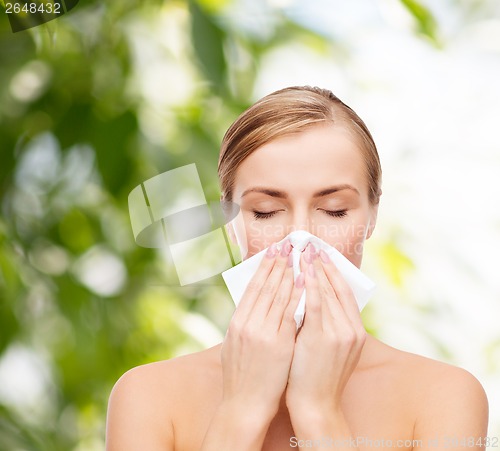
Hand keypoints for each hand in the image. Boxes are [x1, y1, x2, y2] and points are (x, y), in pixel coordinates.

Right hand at [220, 240, 304, 420]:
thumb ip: (246, 323)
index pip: (252, 288)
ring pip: (278, 295)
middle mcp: (247, 324)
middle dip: (277, 264)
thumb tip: (255, 305)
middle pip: (265, 287)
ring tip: (297, 256)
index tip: (272, 252)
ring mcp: (262, 333)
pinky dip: (297, 295)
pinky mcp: (278, 344)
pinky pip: (290, 313)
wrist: (243, 404)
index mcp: (236, 322)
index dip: (263, 268)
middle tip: (286, 245)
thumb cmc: (241, 376)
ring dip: (288, 273)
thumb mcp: (235, 345)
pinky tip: (304, 281)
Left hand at [286, 244, 366, 418]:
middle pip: (337, 288)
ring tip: (304, 250)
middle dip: (324, 264)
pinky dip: (310, 284)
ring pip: (327, 292)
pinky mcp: (322, 337)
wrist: (316, 406)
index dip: (334, 271)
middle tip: (312, 244)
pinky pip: (315, 303)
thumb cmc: (317, 378)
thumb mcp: (332, 350)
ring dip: (314, 268)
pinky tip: (302, 270)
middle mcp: (352, 329)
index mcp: (355, 331)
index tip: (323, 254)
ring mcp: (339, 333)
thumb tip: (315, 301)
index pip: (345, 293)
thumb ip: (329, 326)